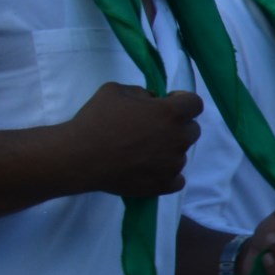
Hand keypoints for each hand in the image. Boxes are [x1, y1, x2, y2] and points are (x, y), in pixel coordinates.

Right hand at [67, 82, 204, 199]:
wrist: (79, 157)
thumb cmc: (96, 120)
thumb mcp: (116, 90)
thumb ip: (142, 92)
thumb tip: (154, 100)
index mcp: (170, 113)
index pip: (195, 103)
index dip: (183, 101)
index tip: (168, 103)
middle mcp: (178, 138)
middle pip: (192, 129)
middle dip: (177, 125)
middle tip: (152, 128)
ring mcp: (174, 164)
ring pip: (181, 153)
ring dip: (168, 149)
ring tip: (141, 150)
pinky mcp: (165, 184)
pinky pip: (177, 178)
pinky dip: (167, 174)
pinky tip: (149, 168)